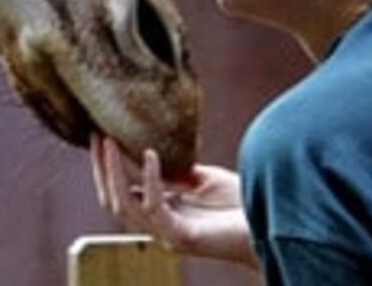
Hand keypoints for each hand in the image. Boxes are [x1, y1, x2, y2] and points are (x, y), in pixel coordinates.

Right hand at [88, 134, 256, 268]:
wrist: (274, 225)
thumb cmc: (244, 205)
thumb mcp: (204, 180)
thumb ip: (178, 172)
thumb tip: (152, 150)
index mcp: (163, 213)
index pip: (121, 191)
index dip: (107, 165)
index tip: (101, 134)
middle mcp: (159, 226)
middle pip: (113, 199)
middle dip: (102, 167)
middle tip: (96, 135)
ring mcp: (168, 234)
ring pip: (124, 205)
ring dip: (113, 171)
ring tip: (110, 142)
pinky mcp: (182, 237)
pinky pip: (154, 207)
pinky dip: (149, 179)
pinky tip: (151, 154)